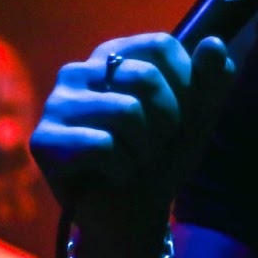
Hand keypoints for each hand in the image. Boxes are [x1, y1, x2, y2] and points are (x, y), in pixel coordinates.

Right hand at [29, 33, 235, 227]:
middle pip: (145, 77)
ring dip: (144, 149)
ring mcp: (56, 104)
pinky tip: (111, 175)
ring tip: (132, 159)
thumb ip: (211, 79)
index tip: (181, 114)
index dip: (186, 83)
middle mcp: (79, 71)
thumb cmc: (162, 157)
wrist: (134, 214)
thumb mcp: (197, 117)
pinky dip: (122, 168)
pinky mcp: (43, 140)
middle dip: (166, 122)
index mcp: (114, 55)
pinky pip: (101, 145)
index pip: (161, 45)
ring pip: (126, 111)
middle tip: (153, 145)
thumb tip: (215, 42)